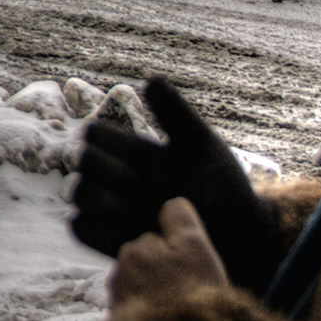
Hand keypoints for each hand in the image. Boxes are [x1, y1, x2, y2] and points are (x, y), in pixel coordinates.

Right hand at [70, 78, 281, 290]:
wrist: (241, 240)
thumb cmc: (226, 189)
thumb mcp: (203, 147)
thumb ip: (175, 114)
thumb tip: (148, 78)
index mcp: (137, 153)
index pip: (97, 133)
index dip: (109, 139)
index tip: (138, 154)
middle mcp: (121, 179)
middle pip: (83, 161)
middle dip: (107, 170)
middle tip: (137, 184)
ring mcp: (115, 210)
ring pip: (79, 195)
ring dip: (100, 199)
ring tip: (132, 210)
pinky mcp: (113, 241)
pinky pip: (82, 229)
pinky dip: (94, 228)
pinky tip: (126, 232)